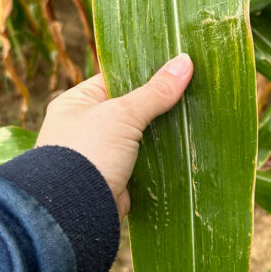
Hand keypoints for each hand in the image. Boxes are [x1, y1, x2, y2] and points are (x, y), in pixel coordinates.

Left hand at [35, 54, 192, 218]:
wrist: (75, 211)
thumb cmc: (89, 152)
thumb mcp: (123, 114)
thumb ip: (155, 91)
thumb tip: (185, 61)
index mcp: (77, 102)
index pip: (115, 77)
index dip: (145, 72)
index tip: (177, 66)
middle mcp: (85, 126)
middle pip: (131, 108)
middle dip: (158, 104)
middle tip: (191, 90)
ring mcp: (101, 154)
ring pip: (140, 136)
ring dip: (162, 133)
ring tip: (195, 116)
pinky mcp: (116, 178)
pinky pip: (143, 161)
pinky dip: (160, 158)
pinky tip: (185, 147)